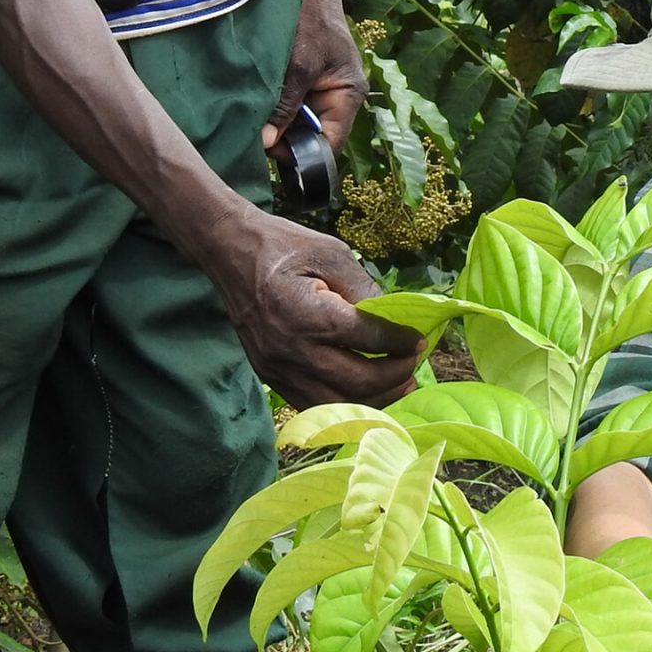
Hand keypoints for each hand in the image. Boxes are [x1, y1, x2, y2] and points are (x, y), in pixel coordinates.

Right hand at [202, 199, 419, 407]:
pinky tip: (367, 393)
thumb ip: (365, 288)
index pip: (367, 339)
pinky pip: (313, 404)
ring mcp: (277, 368)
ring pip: (336, 402)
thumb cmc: (285, 247)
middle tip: (414, 365)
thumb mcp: (333, 254)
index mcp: (309, 314)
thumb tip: (394, 318)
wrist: (231, 254)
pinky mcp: (270, 376)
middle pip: (356, 381)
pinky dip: (345, 404)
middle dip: (394, 376)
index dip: (400, 342)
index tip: (420, 340)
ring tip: (400, 384)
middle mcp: (292, 349)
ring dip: (375, 399)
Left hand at [263, 0, 366, 153]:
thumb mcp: (299, 65)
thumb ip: (285, 106)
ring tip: (251, 128)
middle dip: (287, 141)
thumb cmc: (311, 18)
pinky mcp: (304, 79)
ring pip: (299, 121)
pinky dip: (274, 109)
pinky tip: (254, 109)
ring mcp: (321, 88)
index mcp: (349, 94)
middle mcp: (338, 96)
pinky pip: (290, 104)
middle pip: (313, 135)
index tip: (273, 160)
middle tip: (254, 144)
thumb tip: (267, 144)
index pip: (331, 142)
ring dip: (277, 124)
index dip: (306, 157)